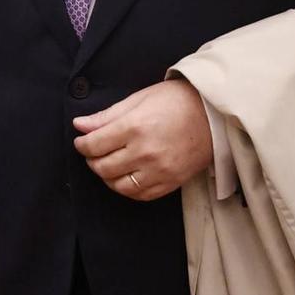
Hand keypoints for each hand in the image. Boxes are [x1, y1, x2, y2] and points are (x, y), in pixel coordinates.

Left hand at [71, 79, 210, 200]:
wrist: (214, 114)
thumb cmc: (177, 101)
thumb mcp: (139, 99)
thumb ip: (107, 116)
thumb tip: (80, 125)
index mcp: (134, 127)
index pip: (94, 145)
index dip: (82, 144)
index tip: (82, 141)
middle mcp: (145, 152)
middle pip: (103, 167)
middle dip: (92, 160)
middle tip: (94, 152)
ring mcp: (159, 171)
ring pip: (119, 185)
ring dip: (107, 177)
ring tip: (109, 164)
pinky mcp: (171, 182)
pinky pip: (140, 195)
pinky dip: (127, 189)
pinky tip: (126, 176)